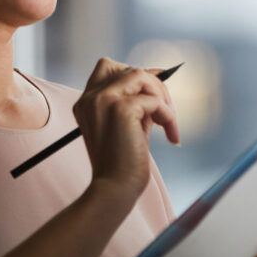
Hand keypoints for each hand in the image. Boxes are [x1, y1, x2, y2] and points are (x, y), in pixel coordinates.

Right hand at [74, 57, 179, 200]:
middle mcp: (90, 97)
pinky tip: (170, 136)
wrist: (115, 189)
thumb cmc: (123, 162)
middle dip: (154, 85)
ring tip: (168, 123)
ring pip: (142, 76)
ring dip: (162, 97)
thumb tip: (157, 75)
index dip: (135, 72)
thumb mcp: (127, 124)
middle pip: (128, 69)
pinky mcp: (120, 109)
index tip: (156, 86)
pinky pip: (154, 101)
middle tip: (166, 110)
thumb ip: (136, 100)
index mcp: (86, 102)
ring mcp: (103, 100)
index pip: (107, 67)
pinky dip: (168, 116)